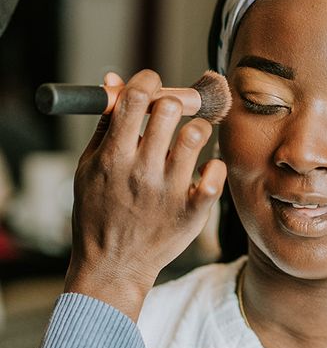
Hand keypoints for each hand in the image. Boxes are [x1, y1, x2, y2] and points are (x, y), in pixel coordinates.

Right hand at [64, 70, 226, 320]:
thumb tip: (114, 80)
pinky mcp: (193, 211)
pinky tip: (203, 170)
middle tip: (177, 108)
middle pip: (170, 109)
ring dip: (196, 128)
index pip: (136, 98)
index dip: (148, 81)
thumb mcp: (88, 167)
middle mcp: (142, 170)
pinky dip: (214, 166)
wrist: (112, 268)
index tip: (152, 85)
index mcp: (112, 157)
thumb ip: (106, 123)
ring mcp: (170, 191)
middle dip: (175, 100)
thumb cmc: (99, 212)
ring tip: (189, 139)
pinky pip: (216, 172)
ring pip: (197, 134)